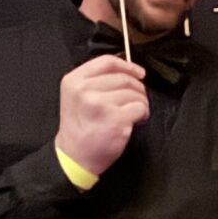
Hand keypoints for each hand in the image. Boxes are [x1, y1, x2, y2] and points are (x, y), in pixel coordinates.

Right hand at [55, 53, 149, 176]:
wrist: (75, 157)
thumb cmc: (80, 128)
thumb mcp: (77, 96)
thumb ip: (95, 80)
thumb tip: (127, 70)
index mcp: (74, 80)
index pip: (107, 61)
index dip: (127, 65)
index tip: (138, 73)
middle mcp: (85, 89)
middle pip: (123, 78)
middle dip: (136, 89)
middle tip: (136, 100)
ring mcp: (100, 103)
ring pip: (134, 93)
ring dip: (140, 103)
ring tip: (133, 114)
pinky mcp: (116, 118)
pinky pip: (140, 107)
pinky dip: (143, 114)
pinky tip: (135, 121)